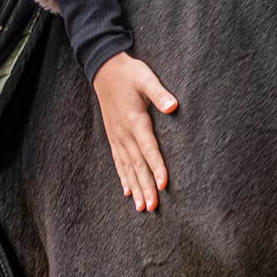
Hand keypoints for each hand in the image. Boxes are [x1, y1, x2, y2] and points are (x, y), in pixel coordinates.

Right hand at [90, 52, 177, 211]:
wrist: (104, 69)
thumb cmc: (129, 73)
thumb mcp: (146, 78)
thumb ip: (159, 93)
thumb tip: (173, 106)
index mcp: (135, 121)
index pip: (148, 148)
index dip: (157, 167)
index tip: (163, 184)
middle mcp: (124, 133)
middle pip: (137, 165)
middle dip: (145, 186)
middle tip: (152, 207)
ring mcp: (117, 137)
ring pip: (127, 168)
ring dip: (135, 188)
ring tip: (142, 207)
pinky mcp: (113, 136)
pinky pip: (118, 162)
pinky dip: (123, 178)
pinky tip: (127, 192)